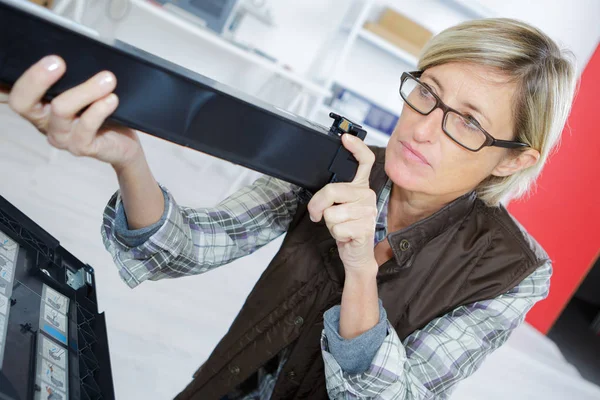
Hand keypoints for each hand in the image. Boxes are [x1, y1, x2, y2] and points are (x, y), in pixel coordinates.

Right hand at [2, 55, 142, 169]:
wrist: (124, 143)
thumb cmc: (102, 111)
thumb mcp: (85, 88)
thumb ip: (73, 74)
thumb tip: (73, 49)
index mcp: (38, 104)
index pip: (13, 92)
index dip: (10, 81)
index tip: (20, 61)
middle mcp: (43, 120)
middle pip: (22, 102)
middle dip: (36, 78)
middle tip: (58, 61)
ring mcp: (61, 136)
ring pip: (60, 110)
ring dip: (85, 90)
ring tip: (108, 79)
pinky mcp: (81, 147)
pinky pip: (85, 127)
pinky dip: (99, 109)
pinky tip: (111, 99)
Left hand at [308, 134, 377, 275]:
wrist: (357, 255)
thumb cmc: (346, 228)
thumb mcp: (338, 207)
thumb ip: (333, 195)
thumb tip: (318, 197)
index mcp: (360, 187)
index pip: (364, 161)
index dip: (356, 147)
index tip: (345, 138)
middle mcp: (367, 195)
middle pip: (332, 190)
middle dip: (317, 205)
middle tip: (317, 214)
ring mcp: (368, 211)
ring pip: (330, 213)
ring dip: (328, 223)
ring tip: (339, 226)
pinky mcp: (365, 228)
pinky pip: (336, 227)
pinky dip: (335, 234)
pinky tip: (346, 236)